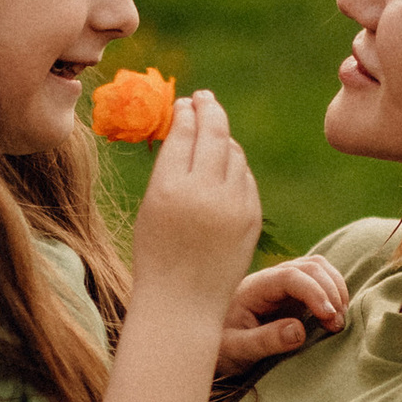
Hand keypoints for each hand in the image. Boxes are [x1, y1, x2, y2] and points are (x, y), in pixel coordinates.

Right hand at [127, 93, 263, 318]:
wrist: (184, 302)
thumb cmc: (157, 254)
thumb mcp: (151, 207)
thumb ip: (169, 169)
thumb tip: (188, 127)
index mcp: (168, 189)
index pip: (183, 133)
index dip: (185, 113)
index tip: (185, 102)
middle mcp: (202, 193)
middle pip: (213, 133)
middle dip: (209, 109)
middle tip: (204, 98)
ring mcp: (231, 205)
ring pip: (233, 153)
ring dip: (223, 139)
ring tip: (213, 133)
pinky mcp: (250, 217)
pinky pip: (245, 178)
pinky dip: (235, 168)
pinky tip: (225, 167)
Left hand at [219, 253, 348, 375]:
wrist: (215, 344)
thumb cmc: (223, 347)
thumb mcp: (237, 349)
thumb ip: (265, 341)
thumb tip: (299, 330)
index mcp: (254, 288)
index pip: (290, 276)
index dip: (314, 292)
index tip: (329, 316)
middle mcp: (270, 278)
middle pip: (310, 266)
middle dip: (330, 291)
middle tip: (337, 325)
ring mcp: (283, 283)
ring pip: (318, 268)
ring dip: (336, 289)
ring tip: (339, 320)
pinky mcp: (293, 292)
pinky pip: (319, 280)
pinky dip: (333, 292)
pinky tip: (335, 315)